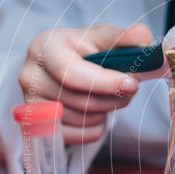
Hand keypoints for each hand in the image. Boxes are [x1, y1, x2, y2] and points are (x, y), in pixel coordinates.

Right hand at [19, 23, 151, 143]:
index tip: (132, 84)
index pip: (72, 73)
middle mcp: (29, 76)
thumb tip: (145, 39)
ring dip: (106, 112)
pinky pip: (76, 137)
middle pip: (79, 99)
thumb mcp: (103, 37)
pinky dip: (95, 128)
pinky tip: (98, 112)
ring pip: (80, 119)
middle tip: (130, 90)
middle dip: (113, 98)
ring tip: (111, 97)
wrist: (62, 68)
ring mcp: (30, 103)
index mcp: (45, 47)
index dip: (105, 83)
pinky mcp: (37, 127)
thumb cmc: (83, 51)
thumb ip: (125, 37)